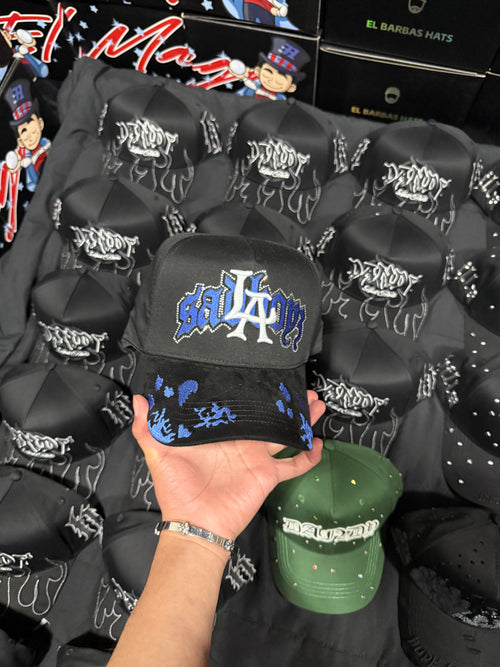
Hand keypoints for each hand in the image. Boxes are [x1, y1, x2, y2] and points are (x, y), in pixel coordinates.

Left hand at [132, 391, 324, 540]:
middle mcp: (240, 441)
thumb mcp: (158, 454)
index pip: (237, 406)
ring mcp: (256, 457)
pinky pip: (293, 465)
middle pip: (266, 415)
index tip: (260, 373)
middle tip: (298, 384)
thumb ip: (147, 428)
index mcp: (218, 433)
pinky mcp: (267, 474)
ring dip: (300, 419)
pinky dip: (307, 456)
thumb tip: (139, 400)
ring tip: (315, 403)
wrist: (195, 523)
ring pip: (284, 432)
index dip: (250, 391)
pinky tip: (318, 444)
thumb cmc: (176, 491)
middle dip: (283, 400)